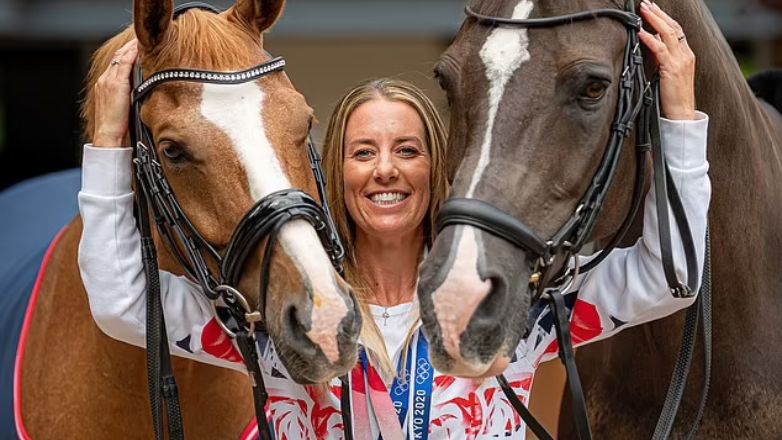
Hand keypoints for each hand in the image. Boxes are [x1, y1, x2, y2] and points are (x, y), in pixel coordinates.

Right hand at [92, 39, 137, 146]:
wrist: (107, 135)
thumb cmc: (117, 125)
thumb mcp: (122, 105)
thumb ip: (129, 93)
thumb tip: (142, 89)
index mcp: (105, 84)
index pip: (117, 62)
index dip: (127, 52)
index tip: (138, 45)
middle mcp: (105, 79)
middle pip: (119, 56)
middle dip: (130, 46)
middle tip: (142, 37)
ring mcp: (109, 81)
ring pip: (121, 57)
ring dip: (132, 47)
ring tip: (143, 39)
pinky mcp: (115, 85)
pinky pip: (124, 64)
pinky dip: (132, 54)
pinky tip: (140, 48)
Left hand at [638, 1, 695, 120]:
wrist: (681, 113)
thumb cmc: (672, 96)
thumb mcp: (668, 72)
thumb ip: (662, 58)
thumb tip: (650, 43)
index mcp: (686, 54)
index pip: (676, 29)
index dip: (664, 17)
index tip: (652, 8)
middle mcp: (685, 54)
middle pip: (673, 27)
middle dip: (658, 13)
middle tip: (646, 3)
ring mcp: (680, 61)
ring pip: (668, 33)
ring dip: (654, 20)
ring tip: (643, 10)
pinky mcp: (672, 69)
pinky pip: (660, 50)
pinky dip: (650, 39)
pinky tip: (641, 32)